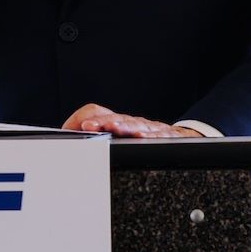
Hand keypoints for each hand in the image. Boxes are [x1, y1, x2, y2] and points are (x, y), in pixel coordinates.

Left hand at [62, 103, 201, 137]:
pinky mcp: (164, 136)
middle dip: (99, 121)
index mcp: (116, 121)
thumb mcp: (121, 137)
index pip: (96, 112)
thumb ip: (98, 137)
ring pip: (132, 123)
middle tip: (87, 127)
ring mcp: (147, 128)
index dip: (81, 118)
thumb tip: (69, 139)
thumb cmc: (145, 138)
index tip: (68, 130)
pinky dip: (149, 135)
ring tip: (110, 128)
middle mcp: (130, 122)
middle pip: (113, 117)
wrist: (181, 137)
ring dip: (120, 125)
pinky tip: (142, 137)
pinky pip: (157, 135)